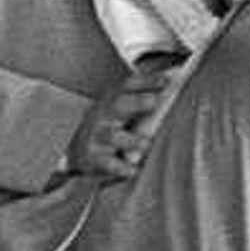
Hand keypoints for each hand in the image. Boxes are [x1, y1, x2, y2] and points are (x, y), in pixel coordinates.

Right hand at [65, 64, 178, 183]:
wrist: (76, 151)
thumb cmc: (106, 129)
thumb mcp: (118, 111)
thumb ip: (141, 101)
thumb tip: (173, 84)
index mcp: (112, 101)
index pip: (128, 86)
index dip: (146, 81)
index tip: (165, 80)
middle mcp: (103, 116)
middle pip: (118, 105)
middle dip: (137, 102)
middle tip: (154, 102)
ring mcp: (97, 137)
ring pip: (112, 136)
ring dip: (131, 139)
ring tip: (145, 144)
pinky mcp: (93, 158)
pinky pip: (108, 164)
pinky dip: (120, 168)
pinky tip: (131, 170)